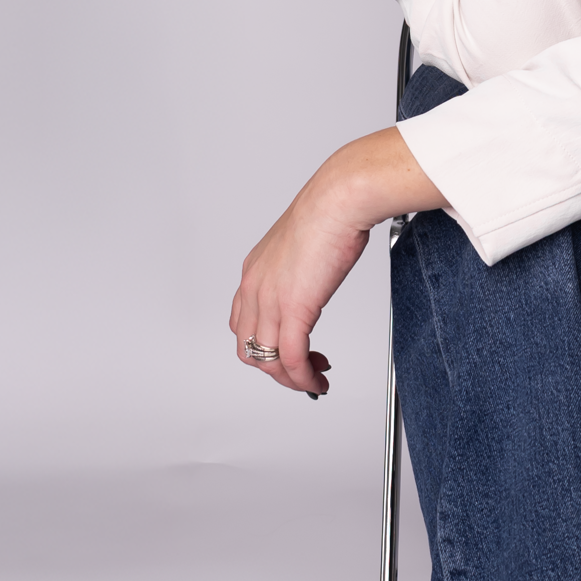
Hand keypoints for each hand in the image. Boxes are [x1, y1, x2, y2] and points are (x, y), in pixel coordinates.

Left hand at [231, 128, 443, 399]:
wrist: (338, 200)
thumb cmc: (329, 211)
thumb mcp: (303, 243)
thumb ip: (300, 265)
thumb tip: (317, 273)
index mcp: (254, 272)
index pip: (242, 324)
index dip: (263, 345)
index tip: (289, 349)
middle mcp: (254, 288)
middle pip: (249, 348)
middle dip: (275, 368)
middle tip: (302, 370)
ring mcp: (270, 301)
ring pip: (268, 360)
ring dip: (290, 378)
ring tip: (314, 380)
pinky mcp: (293, 310)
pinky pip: (291, 358)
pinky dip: (303, 377)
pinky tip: (317, 379)